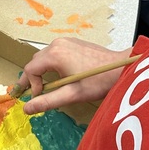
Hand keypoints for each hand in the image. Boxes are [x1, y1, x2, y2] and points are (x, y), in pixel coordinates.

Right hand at [16, 37, 134, 113]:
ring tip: (45, 86)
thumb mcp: (72, 94)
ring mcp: (66, 41)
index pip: (30, 69)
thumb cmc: (98, 82)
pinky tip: (58, 75)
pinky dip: (51, 64)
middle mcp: (57, 44)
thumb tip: (27, 108)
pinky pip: (55, 53)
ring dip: (42, 71)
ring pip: (44, 56)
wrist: (120, 68)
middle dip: (33, 78)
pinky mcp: (73, 42)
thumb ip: (48, 101)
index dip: (31, 85)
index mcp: (54, 55)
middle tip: (33, 93)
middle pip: (35, 61)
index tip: (40, 96)